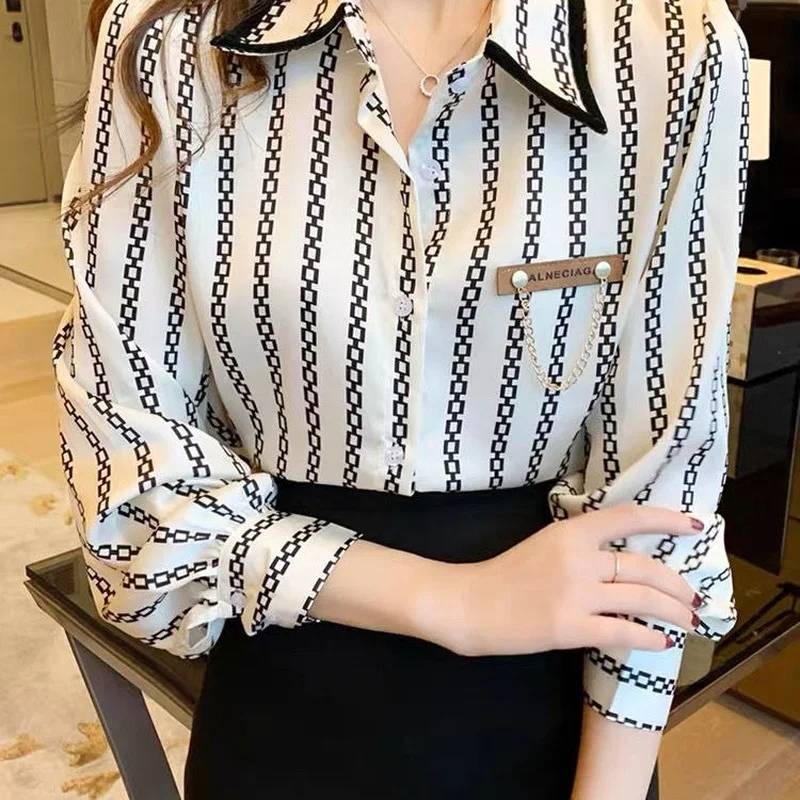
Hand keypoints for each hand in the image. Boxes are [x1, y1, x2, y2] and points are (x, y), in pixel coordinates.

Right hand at [437, 504, 702, 656]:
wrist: (470, 604)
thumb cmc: (505, 575)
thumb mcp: (545, 547)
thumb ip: (581, 548)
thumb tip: (625, 562)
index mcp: (570, 532)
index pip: (628, 518)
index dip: (666, 520)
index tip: (695, 526)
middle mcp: (578, 557)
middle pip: (644, 567)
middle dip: (677, 585)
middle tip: (693, 598)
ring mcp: (574, 593)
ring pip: (641, 599)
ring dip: (672, 611)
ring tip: (688, 620)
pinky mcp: (569, 626)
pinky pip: (622, 632)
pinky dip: (648, 638)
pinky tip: (662, 644)